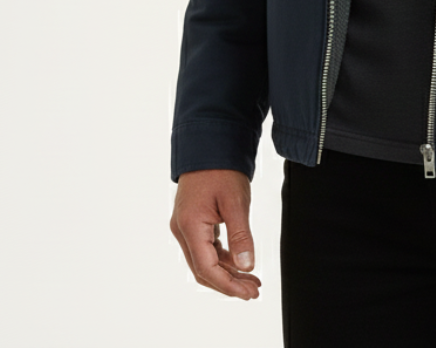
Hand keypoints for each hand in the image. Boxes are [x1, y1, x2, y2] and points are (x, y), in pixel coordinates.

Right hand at [170, 168, 260, 299]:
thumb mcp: (236, 202)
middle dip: (228, 283)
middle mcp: (182, 229)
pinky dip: (223, 258)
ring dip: (227, 272)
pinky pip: (206, 247)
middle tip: (253, 290)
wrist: (210, 143)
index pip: (206, 268)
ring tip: (251, 280)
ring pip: (204, 260)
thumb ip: (240, 236)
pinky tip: (240, 262)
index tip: (248, 293)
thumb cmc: (221, 169)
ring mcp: (186, 226)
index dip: (228, 285)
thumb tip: (246, 265)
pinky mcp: (193, 221)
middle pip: (203, 269)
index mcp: (189, 225)